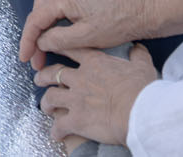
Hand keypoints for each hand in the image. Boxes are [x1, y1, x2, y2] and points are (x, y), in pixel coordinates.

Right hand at [19, 0, 154, 65]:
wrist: (144, 13)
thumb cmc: (118, 24)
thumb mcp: (86, 38)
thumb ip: (59, 39)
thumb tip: (41, 42)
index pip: (35, 19)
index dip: (27, 40)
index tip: (25, 58)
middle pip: (38, 12)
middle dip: (34, 36)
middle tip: (35, 58)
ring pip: (49, 11)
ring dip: (44, 31)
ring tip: (45, 51)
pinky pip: (61, 10)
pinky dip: (55, 25)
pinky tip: (58, 39)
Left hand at [35, 45, 158, 147]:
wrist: (139, 112)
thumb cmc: (142, 90)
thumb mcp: (142, 67)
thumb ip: (138, 56)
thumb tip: (137, 48)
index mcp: (94, 63)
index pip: (70, 49)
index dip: (59, 47)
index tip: (51, 47)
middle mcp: (80, 78)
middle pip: (53, 73)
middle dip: (43, 76)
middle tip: (40, 78)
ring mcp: (75, 99)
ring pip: (50, 97)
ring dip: (46, 102)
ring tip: (45, 106)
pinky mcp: (75, 120)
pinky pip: (59, 126)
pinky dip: (56, 131)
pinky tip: (56, 134)